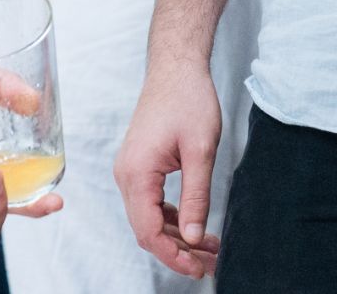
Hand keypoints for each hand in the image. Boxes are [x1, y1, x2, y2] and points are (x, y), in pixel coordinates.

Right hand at [114, 56, 223, 277]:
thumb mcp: (201, 150)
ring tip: (211, 250)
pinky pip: (151, 204)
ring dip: (178, 237)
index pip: (148, 231)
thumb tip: (195, 238)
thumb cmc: (188, 99)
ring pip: (149, 219)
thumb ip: (197, 197)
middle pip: (146, 230)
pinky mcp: (139, 167)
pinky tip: (196, 227)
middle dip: (178, 251)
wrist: (176, 68)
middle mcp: (126, 175)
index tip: (198, 268)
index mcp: (136, 173)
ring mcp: (130, 171)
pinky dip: (172, 219)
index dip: (172, 256)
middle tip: (210, 265)